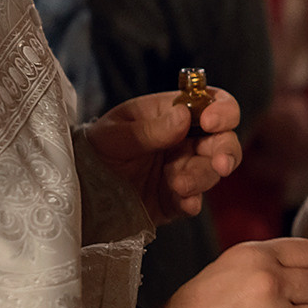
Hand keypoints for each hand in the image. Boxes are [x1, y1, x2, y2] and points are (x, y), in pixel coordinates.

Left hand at [84, 86, 242, 223]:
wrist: (80, 187)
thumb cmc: (97, 148)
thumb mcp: (114, 133)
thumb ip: (149, 128)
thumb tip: (183, 116)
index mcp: (175, 114)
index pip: (214, 104)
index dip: (222, 111)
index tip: (211, 121)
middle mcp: (186, 141)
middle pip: (224, 141)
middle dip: (226, 151)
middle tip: (219, 164)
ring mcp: (184, 171)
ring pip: (212, 172)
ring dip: (202, 177)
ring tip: (178, 184)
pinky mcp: (176, 200)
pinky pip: (194, 201)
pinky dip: (193, 202)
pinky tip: (185, 203)